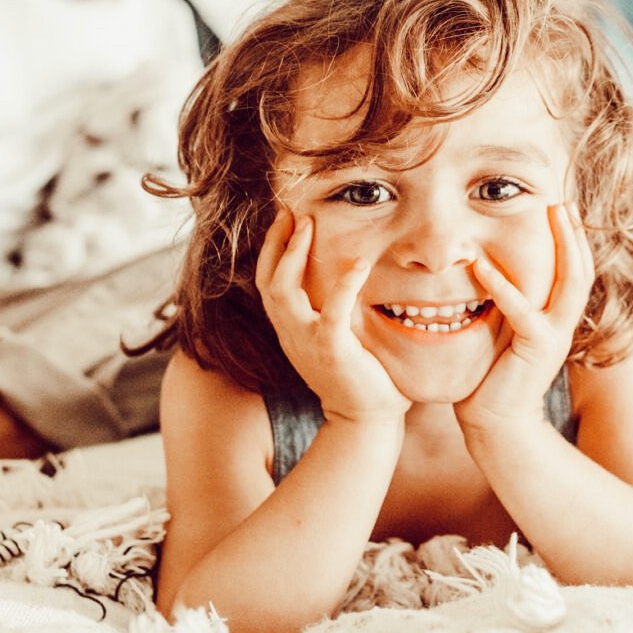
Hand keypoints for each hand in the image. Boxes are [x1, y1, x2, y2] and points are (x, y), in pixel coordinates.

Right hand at [256, 209, 408, 426]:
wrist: (365, 422)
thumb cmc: (360, 379)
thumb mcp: (336, 340)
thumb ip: (332, 312)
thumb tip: (349, 275)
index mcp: (290, 331)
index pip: (268, 283)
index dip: (271, 250)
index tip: (284, 220)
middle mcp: (290, 334)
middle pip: (267, 280)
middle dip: (276, 242)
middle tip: (290, 211)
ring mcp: (306, 343)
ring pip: (282, 291)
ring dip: (293, 254)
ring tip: (308, 224)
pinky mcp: (332, 350)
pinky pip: (332, 311)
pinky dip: (345, 284)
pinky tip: (360, 262)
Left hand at [455, 204, 594, 437]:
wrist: (497, 424)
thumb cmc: (491, 379)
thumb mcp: (502, 331)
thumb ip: (505, 303)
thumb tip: (484, 265)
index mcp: (556, 320)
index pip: (573, 273)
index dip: (572, 241)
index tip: (563, 209)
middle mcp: (562, 325)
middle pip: (581, 269)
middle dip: (575, 233)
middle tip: (565, 200)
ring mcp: (554, 335)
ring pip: (571, 281)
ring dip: (563, 243)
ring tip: (553, 212)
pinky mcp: (536, 347)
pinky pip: (522, 308)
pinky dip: (501, 284)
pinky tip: (481, 264)